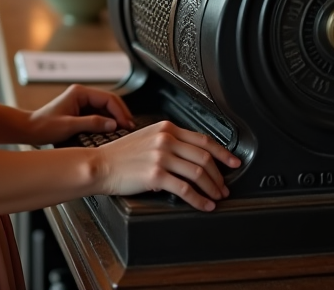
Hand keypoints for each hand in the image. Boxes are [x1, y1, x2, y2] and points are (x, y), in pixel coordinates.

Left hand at [24, 84, 135, 145]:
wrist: (29, 130)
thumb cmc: (44, 126)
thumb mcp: (69, 126)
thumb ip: (92, 123)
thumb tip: (113, 124)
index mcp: (80, 92)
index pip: (108, 98)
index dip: (120, 111)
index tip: (127, 124)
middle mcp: (82, 95)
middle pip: (109, 102)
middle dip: (120, 114)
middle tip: (130, 127)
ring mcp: (81, 103)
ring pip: (105, 108)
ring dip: (115, 118)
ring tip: (124, 130)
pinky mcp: (80, 112)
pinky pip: (99, 114)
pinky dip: (107, 122)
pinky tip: (111, 131)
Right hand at [92, 121, 240, 211]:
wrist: (99, 165)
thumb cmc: (119, 155)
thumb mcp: (146, 138)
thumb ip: (168, 142)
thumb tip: (190, 158)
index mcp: (166, 128)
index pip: (203, 139)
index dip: (223, 152)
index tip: (233, 161)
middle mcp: (166, 139)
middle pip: (205, 157)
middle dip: (220, 175)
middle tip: (224, 186)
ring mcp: (161, 156)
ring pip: (199, 172)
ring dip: (213, 188)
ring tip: (216, 197)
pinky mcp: (155, 174)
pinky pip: (185, 189)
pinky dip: (199, 199)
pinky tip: (204, 205)